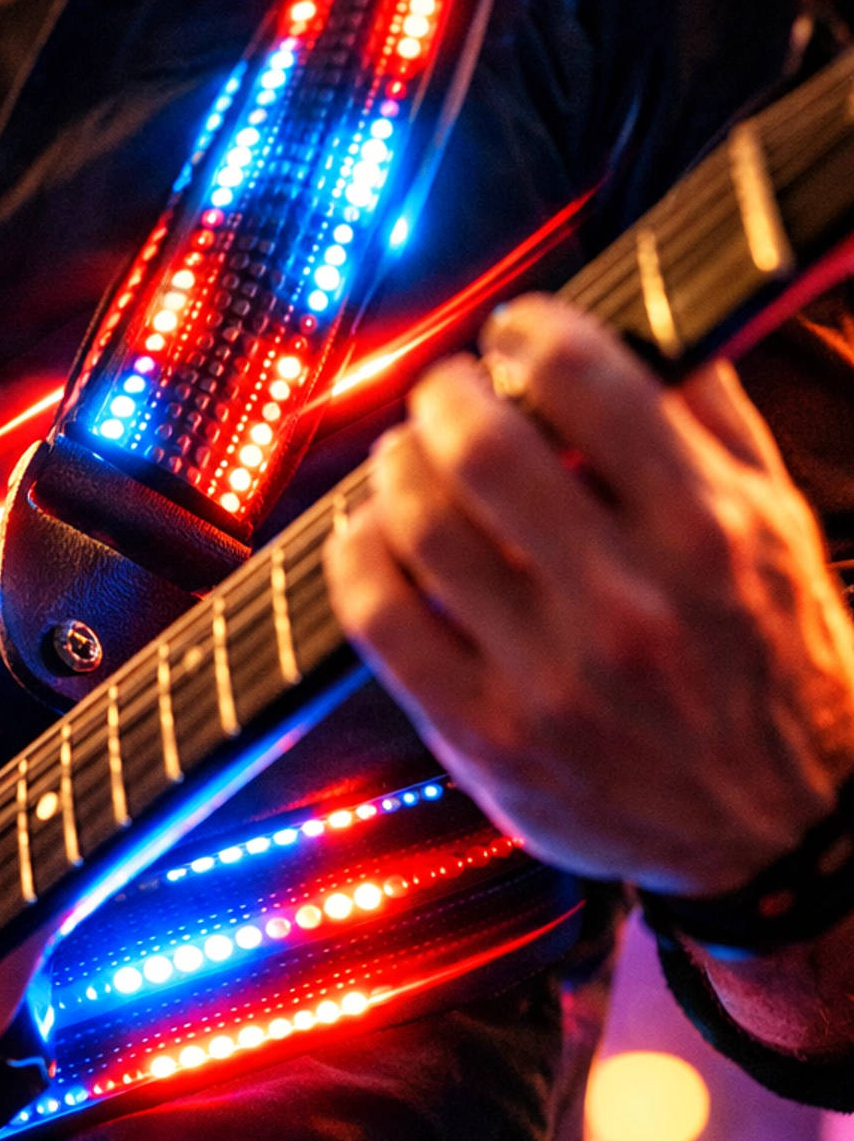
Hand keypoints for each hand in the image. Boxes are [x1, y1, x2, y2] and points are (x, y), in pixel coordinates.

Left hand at [324, 296, 853, 892]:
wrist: (785, 827)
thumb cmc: (776, 657)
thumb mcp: (777, 525)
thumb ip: (708, 416)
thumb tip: (631, 313)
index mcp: (708, 533)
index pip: (587, 378)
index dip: (529, 333)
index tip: (513, 334)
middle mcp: (630, 606)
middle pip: (482, 447)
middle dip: (446, 395)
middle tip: (447, 394)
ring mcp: (553, 681)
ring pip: (419, 527)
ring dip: (394, 468)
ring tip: (405, 459)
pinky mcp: (491, 740)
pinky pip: (381, 623)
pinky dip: (356, 558)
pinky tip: (367, 536)